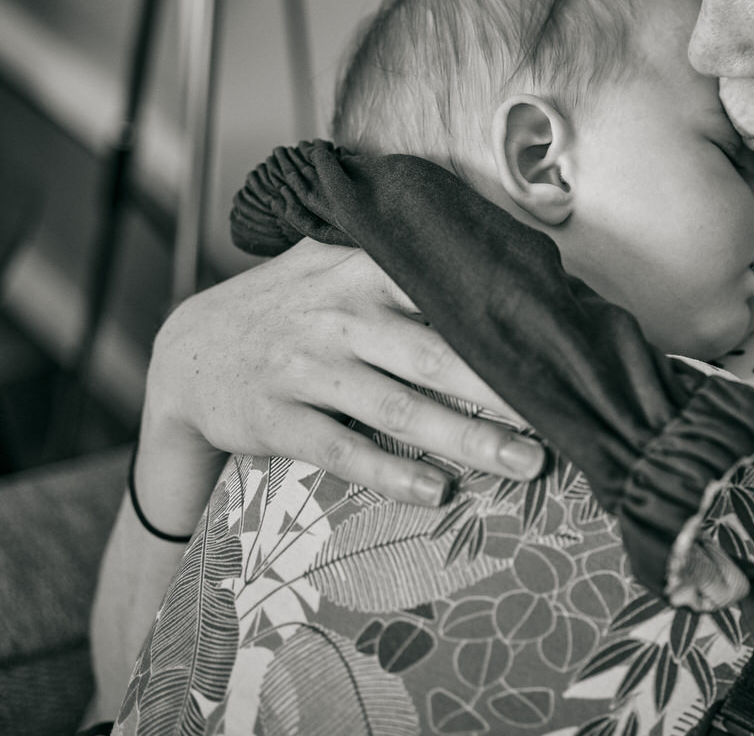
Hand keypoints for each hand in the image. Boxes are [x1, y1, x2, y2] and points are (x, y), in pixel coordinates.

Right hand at [140, 237, 544, 520]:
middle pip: (438, 356)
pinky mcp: (276, 419)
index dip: (505, 324)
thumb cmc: (294, 307)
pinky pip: (343, 452)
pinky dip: (392, 475)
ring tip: (526, 463)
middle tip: (564, 421)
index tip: (559, 351)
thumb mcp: (337, 262)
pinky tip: (437, 494)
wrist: (189, 354)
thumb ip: (404, 260)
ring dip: (467, 440)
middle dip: (505, 393)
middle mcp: (338, 315)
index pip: (447, 292)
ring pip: (398, 409)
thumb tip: (508, 261)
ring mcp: (304, 368)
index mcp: (363, 270)